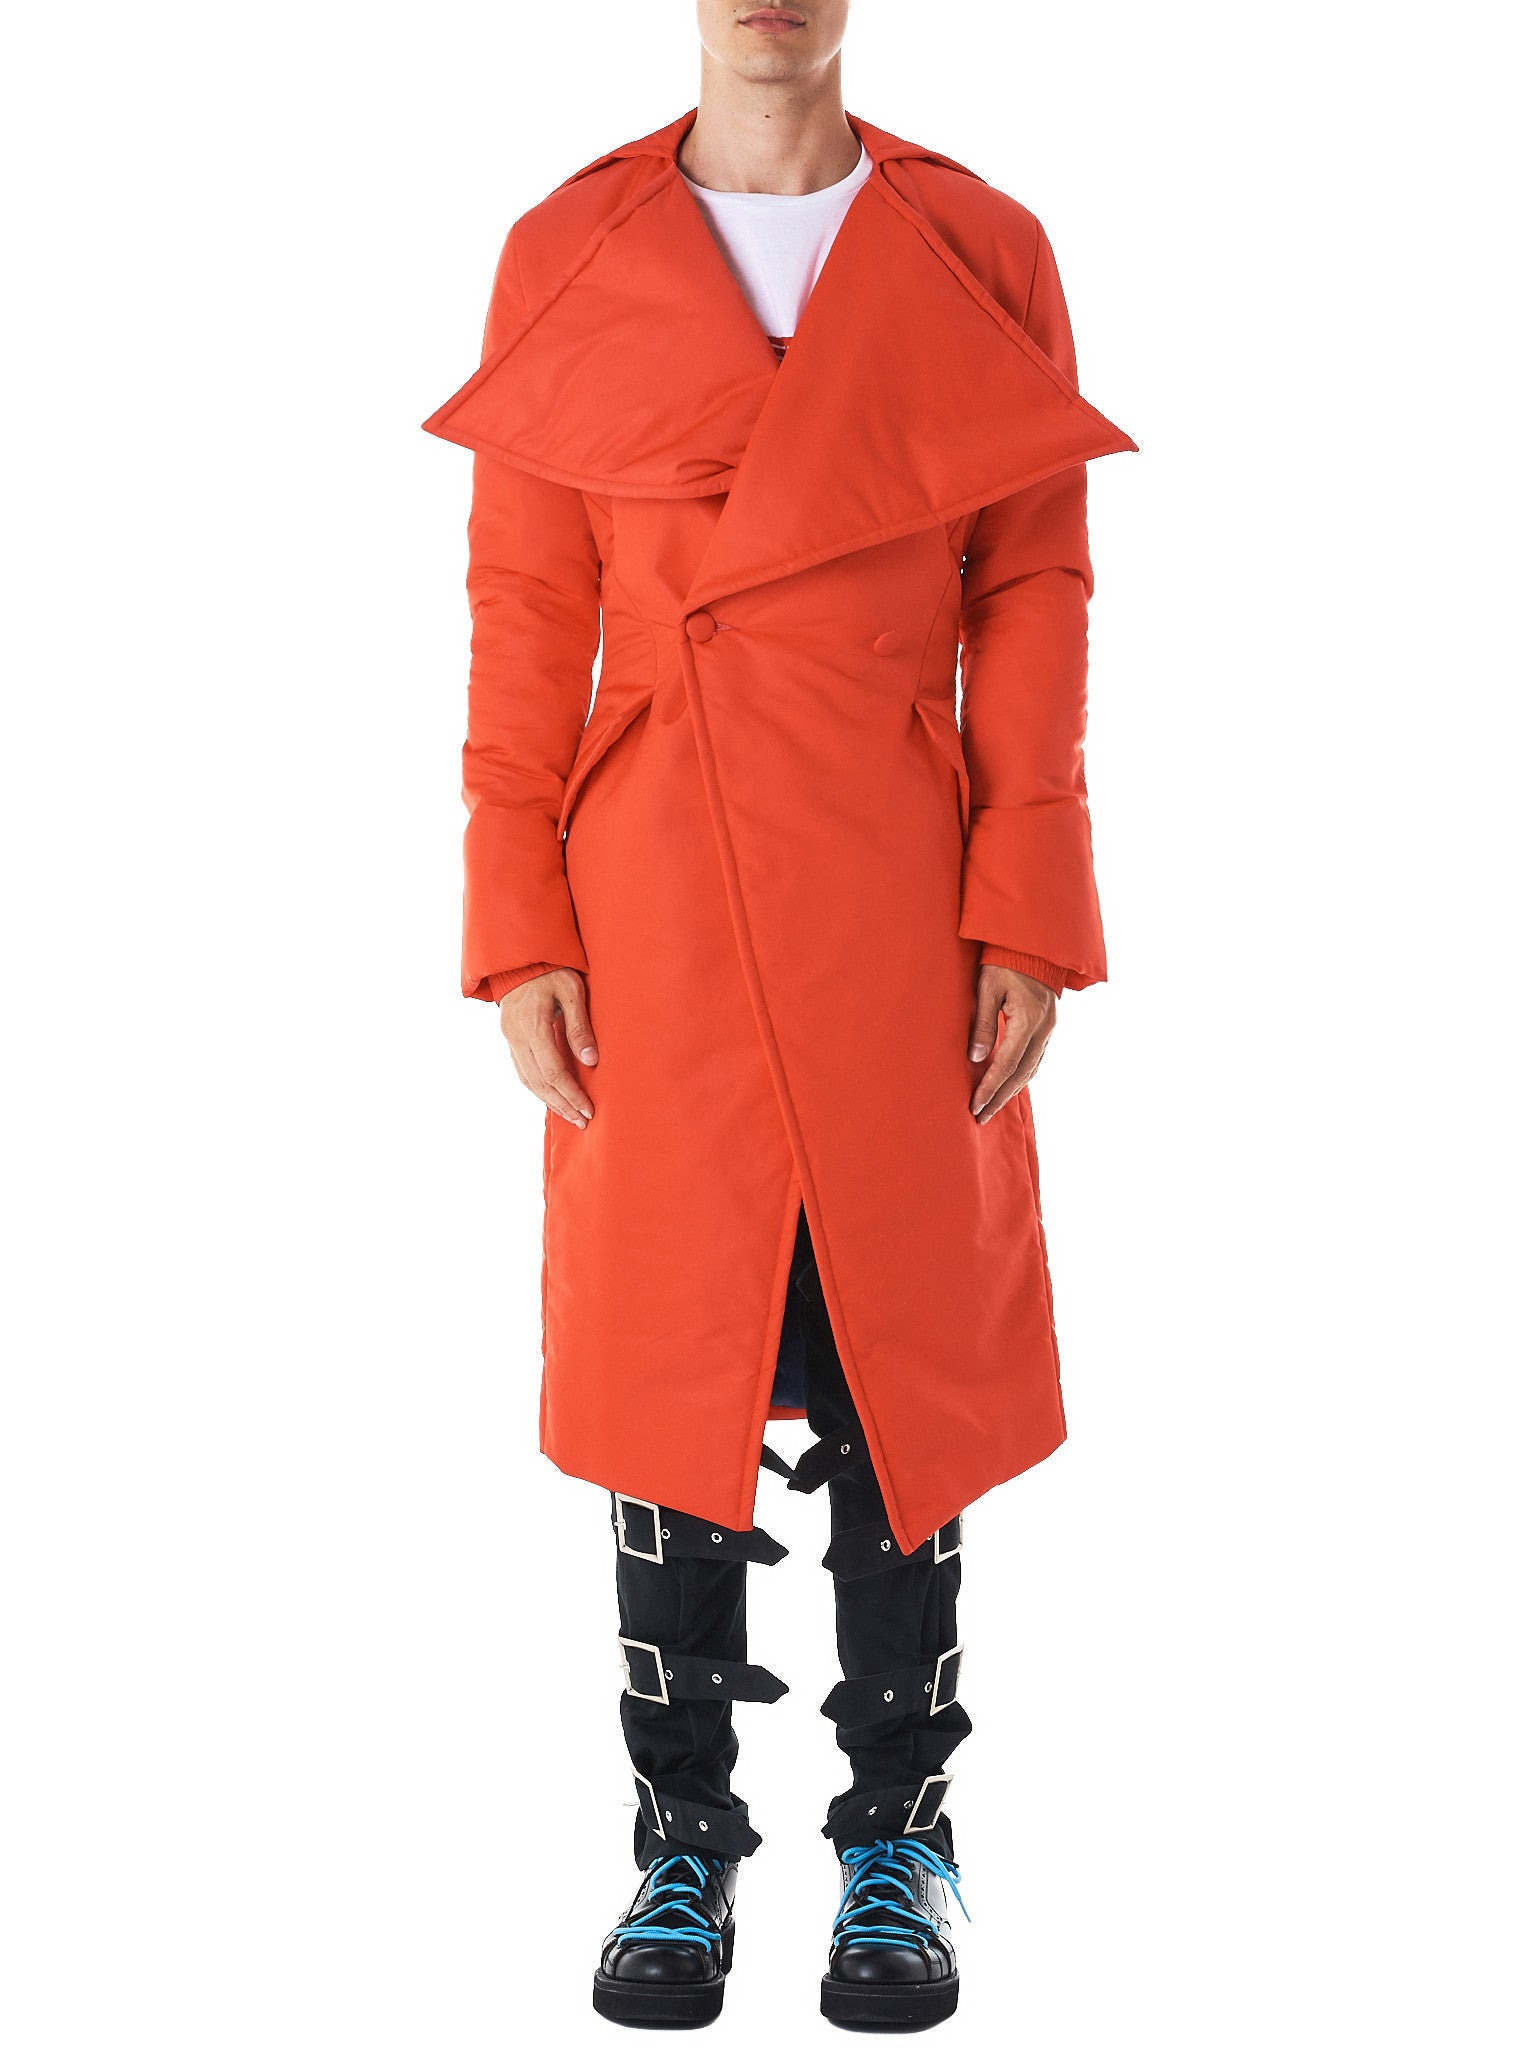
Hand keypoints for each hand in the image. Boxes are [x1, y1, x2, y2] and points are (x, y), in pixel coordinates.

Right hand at [499, 969, 598, 1128]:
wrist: (520, 958)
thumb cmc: (551, 969)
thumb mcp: (572, 989)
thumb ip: (579, 1025)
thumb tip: (590, 1060)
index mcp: (533, 1025)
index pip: (552, 1071)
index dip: (571, 1093)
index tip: (588, 1109)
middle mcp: (517, 1036)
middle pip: (539, 1082)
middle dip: (562, 1105)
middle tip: (583, 1121)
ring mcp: (510, 1038)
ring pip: (528, 1080)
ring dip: (550, 1101)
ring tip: (570, 1116)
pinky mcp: (510, 1038)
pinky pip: (522, 1071)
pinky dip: (537, 1089)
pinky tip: (551, 1098)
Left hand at [968, 965, 1055, 1124]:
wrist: (1032, 946)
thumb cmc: (1004, 963)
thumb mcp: (987, 988)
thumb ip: (983, 1023)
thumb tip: (975, 1058)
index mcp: (1028, 1020)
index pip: (1006, 1064)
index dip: (990, 1087)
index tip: (975, 1105)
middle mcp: (1044, 1029)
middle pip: (1021, 1074)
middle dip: (1000, 1097)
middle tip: (981, 1117)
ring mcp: (1049, 1029)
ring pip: (1031, 1069)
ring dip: (1012, 1090)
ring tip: (992, 1107)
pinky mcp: (1048, 1027)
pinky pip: (1036, 1059)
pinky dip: (1022, 1076)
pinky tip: (1009, 1085)